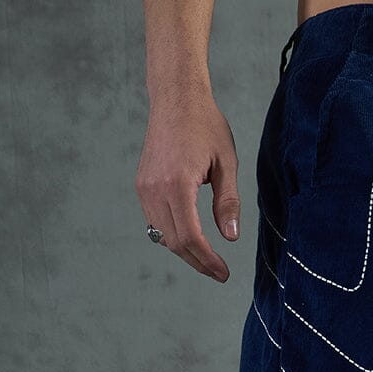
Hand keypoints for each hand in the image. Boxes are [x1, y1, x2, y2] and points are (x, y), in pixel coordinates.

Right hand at [135, 92, 240, 281]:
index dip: (207, 260)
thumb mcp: (226, 163)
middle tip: (219, 273)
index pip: (190, 237)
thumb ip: (228, 202)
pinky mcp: (142, 185)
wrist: (176, 98)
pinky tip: (191, 237)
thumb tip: (230, 238)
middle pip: (174, 242)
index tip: (223, 273)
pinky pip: (155, 221)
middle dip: (197, 262)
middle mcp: (155, 189)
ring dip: (184, 251)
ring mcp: (144, 188)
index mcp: (177, 184)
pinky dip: (172, 235)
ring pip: (162, 236)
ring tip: (208, 259)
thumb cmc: (205, 125)